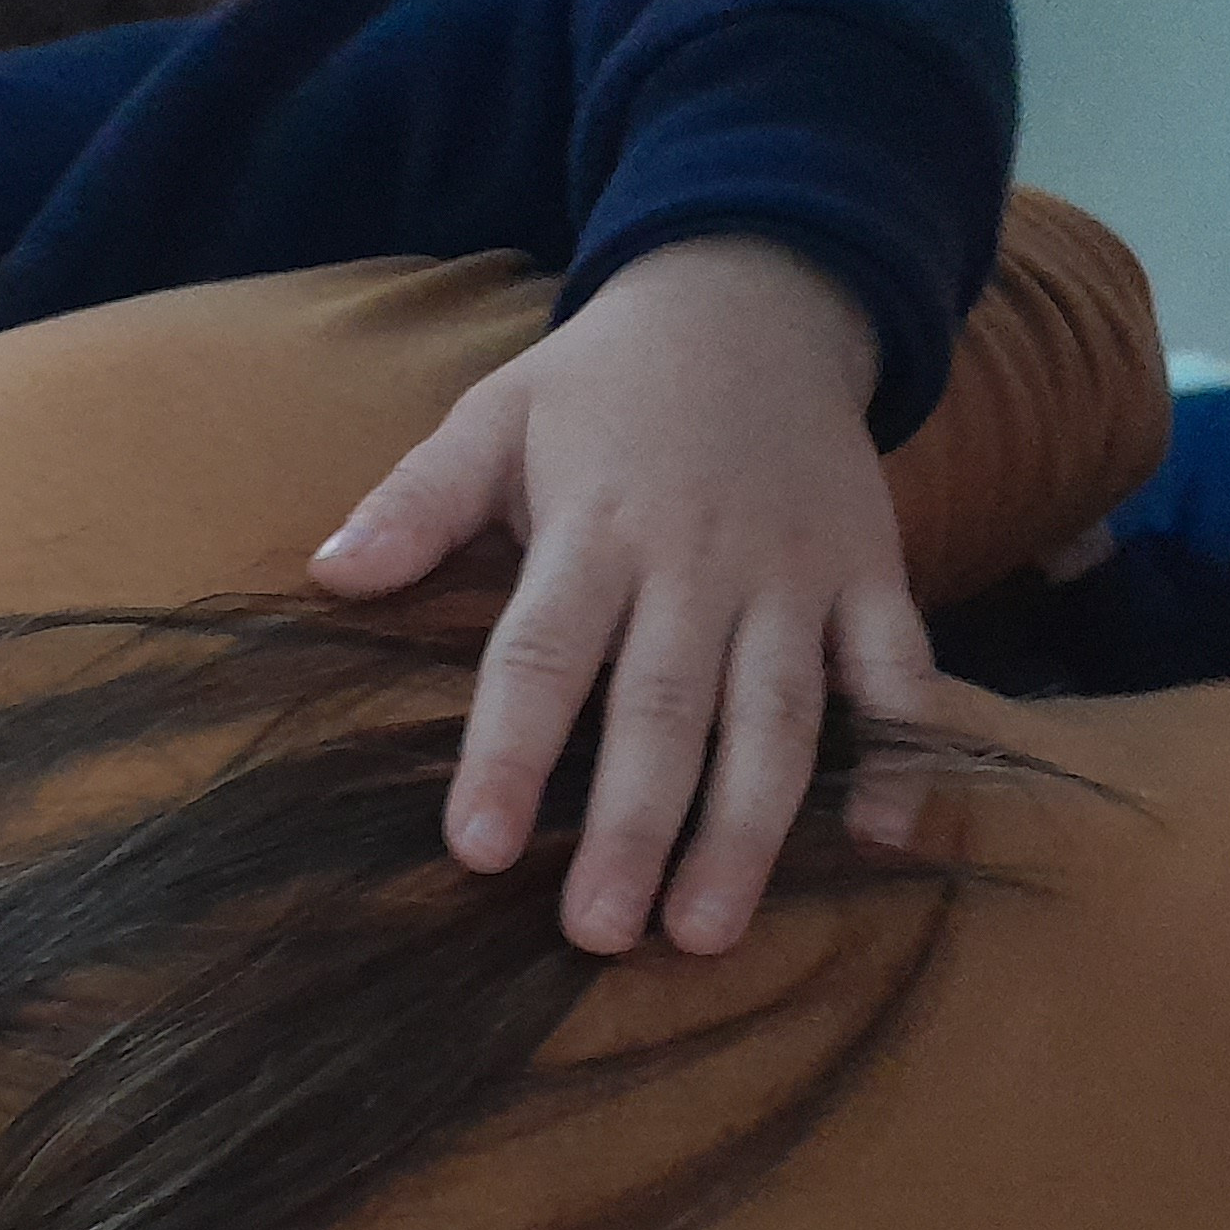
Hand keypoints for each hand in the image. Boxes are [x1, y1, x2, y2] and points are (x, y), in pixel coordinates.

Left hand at [312, 233, 942, 955]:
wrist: (757, 297)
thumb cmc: (604, 384)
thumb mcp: (496, 415)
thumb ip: (418, 503)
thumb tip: (328, 574)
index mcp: (596, 527)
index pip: (542, 655)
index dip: (510, 755)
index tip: (479, 851)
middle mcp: (701, 561)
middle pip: (666, 709)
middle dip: (635, 828)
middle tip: (600, 932)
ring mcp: (796, 573)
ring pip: (780, 714)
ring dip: (748, 829)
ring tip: (708, 930)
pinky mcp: (872, 572)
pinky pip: (897, 672)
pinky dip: (900, 756)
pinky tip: (881, 846)